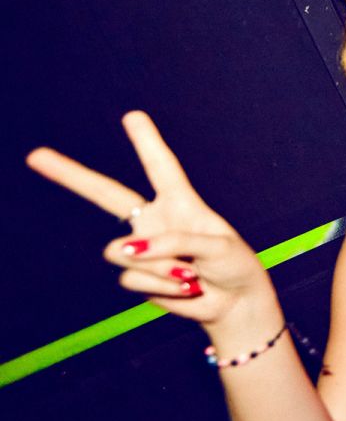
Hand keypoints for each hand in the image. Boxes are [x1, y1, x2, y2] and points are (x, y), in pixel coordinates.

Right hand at [26, 112, 272, 326]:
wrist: (234, 303)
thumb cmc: (234, 266)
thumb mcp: (217, 247)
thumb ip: (175, 242)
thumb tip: (125, 249)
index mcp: (181, 203)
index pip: (161, 167)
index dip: (146, 142)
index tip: (133, 116)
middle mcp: (155, 220)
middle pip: (107, 194)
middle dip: (70, 175)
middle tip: (35, 155)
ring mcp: (142, 249)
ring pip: (122, 253)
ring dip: (158, 267)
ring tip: (191, 274)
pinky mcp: (137, 277)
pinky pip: (133, 279)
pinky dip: (161, 286)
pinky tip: (183, 288)